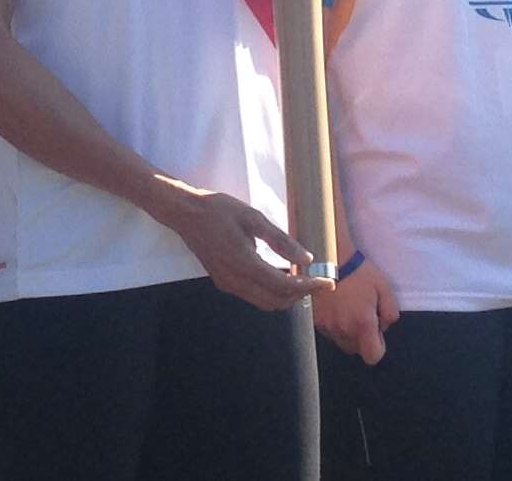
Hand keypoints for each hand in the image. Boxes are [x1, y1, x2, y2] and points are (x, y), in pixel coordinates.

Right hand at [158, 185, 327, 310]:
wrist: (183, 213)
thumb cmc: (217, 210)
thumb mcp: (252, 217)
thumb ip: (279, 240)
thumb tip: (306, 257)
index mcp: (245, 263)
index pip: (285, 285)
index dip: (310, 286)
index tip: (328, 282)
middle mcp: (236, 280)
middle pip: (276, 301)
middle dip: (301, 294)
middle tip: (318, 281)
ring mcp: (227, 283)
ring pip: (265, 302)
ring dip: (286, 296)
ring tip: (302, 279)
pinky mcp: (222, 281)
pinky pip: (253, 296)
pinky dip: (271, 292)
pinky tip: (279, 276)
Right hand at [312, 254, 399, 363]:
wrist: (328, 257)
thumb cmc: (358, 272)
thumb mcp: (384, 288)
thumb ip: (390, 313)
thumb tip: (383, 326)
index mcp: (362, 324)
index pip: (372, 356)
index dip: (377, 347)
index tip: (375, 332)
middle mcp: (342, 329)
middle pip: (355, 349)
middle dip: (360, 338)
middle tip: (361, 316)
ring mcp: (326, 324)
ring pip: (340, 340)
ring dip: (346, 331)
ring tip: (347, 308)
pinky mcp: (314, 318)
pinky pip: (327, 330)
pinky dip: (333, 323)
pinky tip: (335, 305)